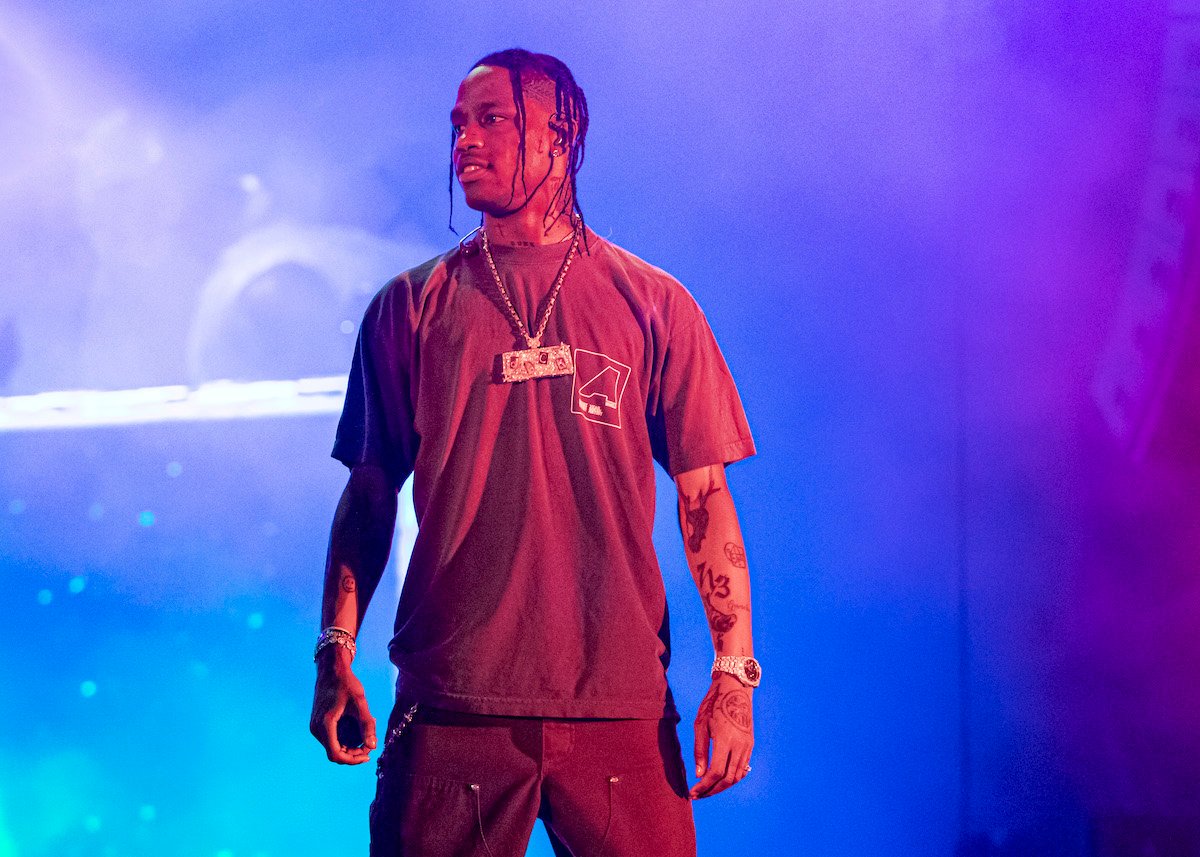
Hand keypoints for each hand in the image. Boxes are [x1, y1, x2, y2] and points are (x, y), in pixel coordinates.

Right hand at [309, 646, 376, 764]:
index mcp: (325, 725)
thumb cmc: (346, 683)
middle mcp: (316, 729)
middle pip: (335, 752)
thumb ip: (367, 724)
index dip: (352, 760)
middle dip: (354, 752)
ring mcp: (315, 726)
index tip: (368, 756)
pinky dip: (345, 739)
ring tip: (366, 734)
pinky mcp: (318, 723)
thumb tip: (373, 745)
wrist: (332, 669)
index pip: (336, 754)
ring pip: (333, 746)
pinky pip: (332, 738)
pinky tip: (358, 729)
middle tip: (370, 744)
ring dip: (350, 746)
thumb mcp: (360, 703)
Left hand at [689, 673, 753, 798]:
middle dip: (712, 790)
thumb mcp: (700, 725)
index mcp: (725, 740)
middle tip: (698, 795)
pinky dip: (731, 777)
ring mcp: (747, 746)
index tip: (693, 792)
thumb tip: (699, 775)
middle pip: (728, 779)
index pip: (716, 772)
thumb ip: (700, 751)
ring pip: (737, 776)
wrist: (734, 689)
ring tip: (707, 789)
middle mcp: (740, 745)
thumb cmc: (713, 704)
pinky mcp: (750, 744)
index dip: (704, 786)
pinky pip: (743, 768)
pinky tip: (720, 779)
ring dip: (722, 786)